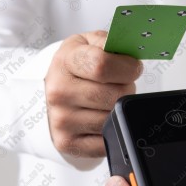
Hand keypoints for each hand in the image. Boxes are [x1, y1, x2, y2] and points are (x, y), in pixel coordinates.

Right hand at [44, 31, 141, 157]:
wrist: (53, 91)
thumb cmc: (77, 67)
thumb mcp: (89, 43)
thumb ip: (111, 43)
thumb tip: (132, 54)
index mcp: (65, 62)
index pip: (102, 65)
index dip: (127, 67)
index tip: (132, 68)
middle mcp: (59, 92)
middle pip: (114, 95)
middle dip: (127, 89)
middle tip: (119, 85)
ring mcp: (62, 120)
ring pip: (113, 119)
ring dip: (119, 110)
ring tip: (108, 101)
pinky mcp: (67, 143)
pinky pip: (107, 140)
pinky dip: (112, 130)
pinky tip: (102, 117)